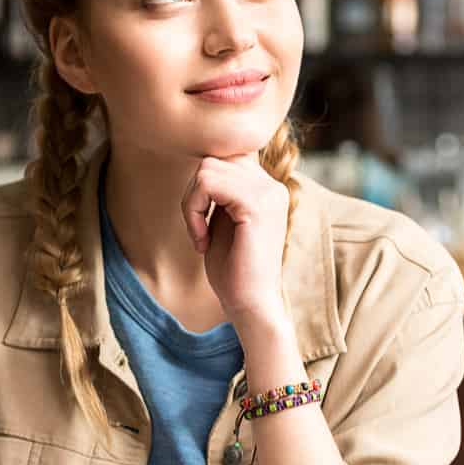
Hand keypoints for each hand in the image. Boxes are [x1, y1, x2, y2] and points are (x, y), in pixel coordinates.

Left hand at [182, 154, 289, 323]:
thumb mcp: (222, 221)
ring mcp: (268, 193)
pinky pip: (207, 183)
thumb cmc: (234, 272)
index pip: (225, 158)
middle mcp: (273, 186)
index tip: (201, 221)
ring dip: (191, 203)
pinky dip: (193, 210)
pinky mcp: (257, 205)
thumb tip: (202, 164)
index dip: (203, 186)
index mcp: (268, 189)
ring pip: (207, 168)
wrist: (251, 306)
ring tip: (199, 235)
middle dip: (193, 193)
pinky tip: (201, 240)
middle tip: (196, 229)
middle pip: (214, 158)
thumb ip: (218, 192)